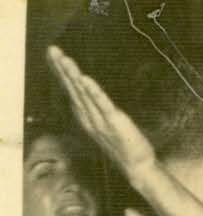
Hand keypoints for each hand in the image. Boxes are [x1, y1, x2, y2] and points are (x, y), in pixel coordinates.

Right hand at [47, 46, 158, 184]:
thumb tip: (88, 92)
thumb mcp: (105, 123)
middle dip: (61, 68)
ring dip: (73, 75)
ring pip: (83, 94)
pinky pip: (102, 105)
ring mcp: (100, 120)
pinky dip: (94, 91)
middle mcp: (88, 117)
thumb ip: (96, 108)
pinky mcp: (114, 123)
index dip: (61, 72)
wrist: (137, 166)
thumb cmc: (123, 144)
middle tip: (52, 49)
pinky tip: (86, 79)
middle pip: (73, 89)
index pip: (71, 89)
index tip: (53, 54)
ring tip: (64, 58)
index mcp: (85, 115)